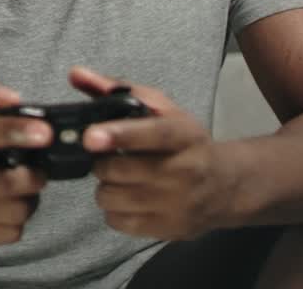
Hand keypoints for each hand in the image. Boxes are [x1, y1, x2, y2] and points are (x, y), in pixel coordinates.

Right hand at [0, 74, 52, 245]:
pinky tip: (6, 201)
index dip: (12, 131)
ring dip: (29, 196)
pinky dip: (18, 217)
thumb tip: (14, 98)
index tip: (44, 131)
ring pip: (15, 211)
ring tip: (20, 182)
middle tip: (38, 165)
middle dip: (34, 175)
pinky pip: (11, 233)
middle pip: (3, 184)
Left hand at [70, 66, 239, 240]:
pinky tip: (127, 198)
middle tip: (108, 158)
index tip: (90, 136)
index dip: (119, 135)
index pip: (152, 135)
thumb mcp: (161, 110)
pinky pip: (117, 222)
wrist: (226, 186)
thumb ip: (115, 90)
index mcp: (184, 135)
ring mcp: (178, 204)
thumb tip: (75, 74)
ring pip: (112, 197)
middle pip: (120, 170)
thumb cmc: (185, 142)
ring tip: (119, 178)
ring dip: (106, 186)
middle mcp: (185, 171)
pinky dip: (113, 210)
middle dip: (102, 162)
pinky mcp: (169, 229)